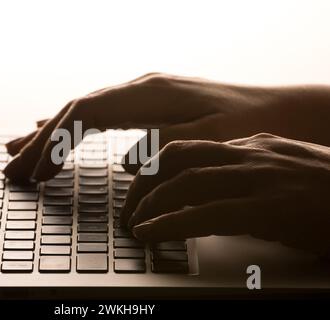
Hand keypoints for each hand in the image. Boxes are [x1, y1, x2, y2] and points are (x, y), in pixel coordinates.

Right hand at [4, 73, 292, 181]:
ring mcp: (142, 93)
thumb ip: (164, 147)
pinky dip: (73, 125)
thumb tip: (128, 160)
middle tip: (12, 166)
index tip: (34, 171)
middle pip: (75, 110)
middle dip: (40, 140)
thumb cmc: (245, 126)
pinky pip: (99, 113)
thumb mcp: (208, 140)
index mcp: (149, 95)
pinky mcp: (147, 103)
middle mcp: (140, 88)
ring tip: (21, 149)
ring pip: (83, 110)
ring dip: (51, 131)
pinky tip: (58, 129)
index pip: (83, 114)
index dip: (52, 142)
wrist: (274, 110)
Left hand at [121, 133, 329, 255]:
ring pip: (185, 183)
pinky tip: (151, 234)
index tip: (140, 185)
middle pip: (177, 159)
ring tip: (134, 224)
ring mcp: (258, 178)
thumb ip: (247, 170)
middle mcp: (250, 155)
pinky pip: (204, 214)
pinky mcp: (268, 208)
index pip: (189, 148)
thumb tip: (212, 185)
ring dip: (150, 205)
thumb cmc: (328, 188)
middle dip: (144, 184)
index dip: (156, 167)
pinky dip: (170, 224)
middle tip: (129, 207)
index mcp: (251, 145)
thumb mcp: (282, 169)